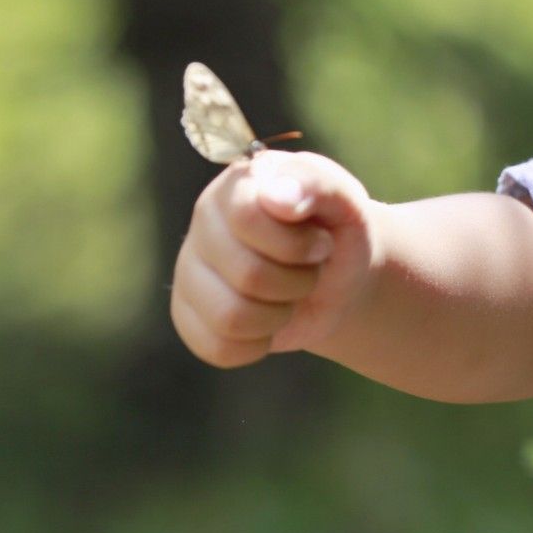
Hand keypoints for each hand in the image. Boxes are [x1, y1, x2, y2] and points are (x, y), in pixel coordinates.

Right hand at [170, 148, 380, 367]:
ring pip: (231, 317)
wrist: (338, 278)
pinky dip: (259, 344)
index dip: (296, 245)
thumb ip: (316, 184)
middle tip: (309, 270)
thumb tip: (275, 195)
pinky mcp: (187, 314)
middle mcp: (205, 222)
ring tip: (289, 295)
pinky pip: (219, 348)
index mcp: (239, 185)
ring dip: (279, 315)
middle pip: (247, 275)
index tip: (321, 243)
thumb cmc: (337, 231)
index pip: (247, 218)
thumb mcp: (346, 200)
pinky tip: (269, 321)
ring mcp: (190, 268)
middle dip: (297, 282)